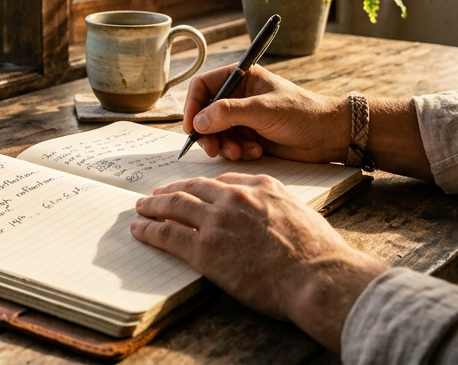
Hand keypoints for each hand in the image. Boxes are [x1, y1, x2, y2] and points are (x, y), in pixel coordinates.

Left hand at [130, 173, 387, 351]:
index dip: (200, 186)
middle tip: (156, 194)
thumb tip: (268, 213)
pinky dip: (149, 229)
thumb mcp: (300, 213)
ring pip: (174, 206)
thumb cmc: (318, 253)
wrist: (316, 276)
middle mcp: (234, 197)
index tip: (191, 189)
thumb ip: (277, 206)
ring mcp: (217, 221)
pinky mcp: (205, 249)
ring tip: (142, 207)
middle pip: (193, 188)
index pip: (221, 181)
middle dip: (171, 190)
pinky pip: (168, 234)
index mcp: (260, 185)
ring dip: (154, 205)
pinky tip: (139, 229)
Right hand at [183, 64, 349, 161]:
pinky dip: (238, 151)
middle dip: (208, 133)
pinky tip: (256, 151)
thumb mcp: (263, 109)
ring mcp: (243, 117)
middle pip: (204, 113)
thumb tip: (198, 122)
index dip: (192, 106)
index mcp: (240, 77)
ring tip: (241, 152)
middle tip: (213, 149)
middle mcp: (238, 96)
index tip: (191, 127)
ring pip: (215, 133)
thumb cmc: (302, 113)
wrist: (328, 136)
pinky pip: (229, 145)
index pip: (202, 87)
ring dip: (224, 145)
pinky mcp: (249, 136)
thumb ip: (229, 113)